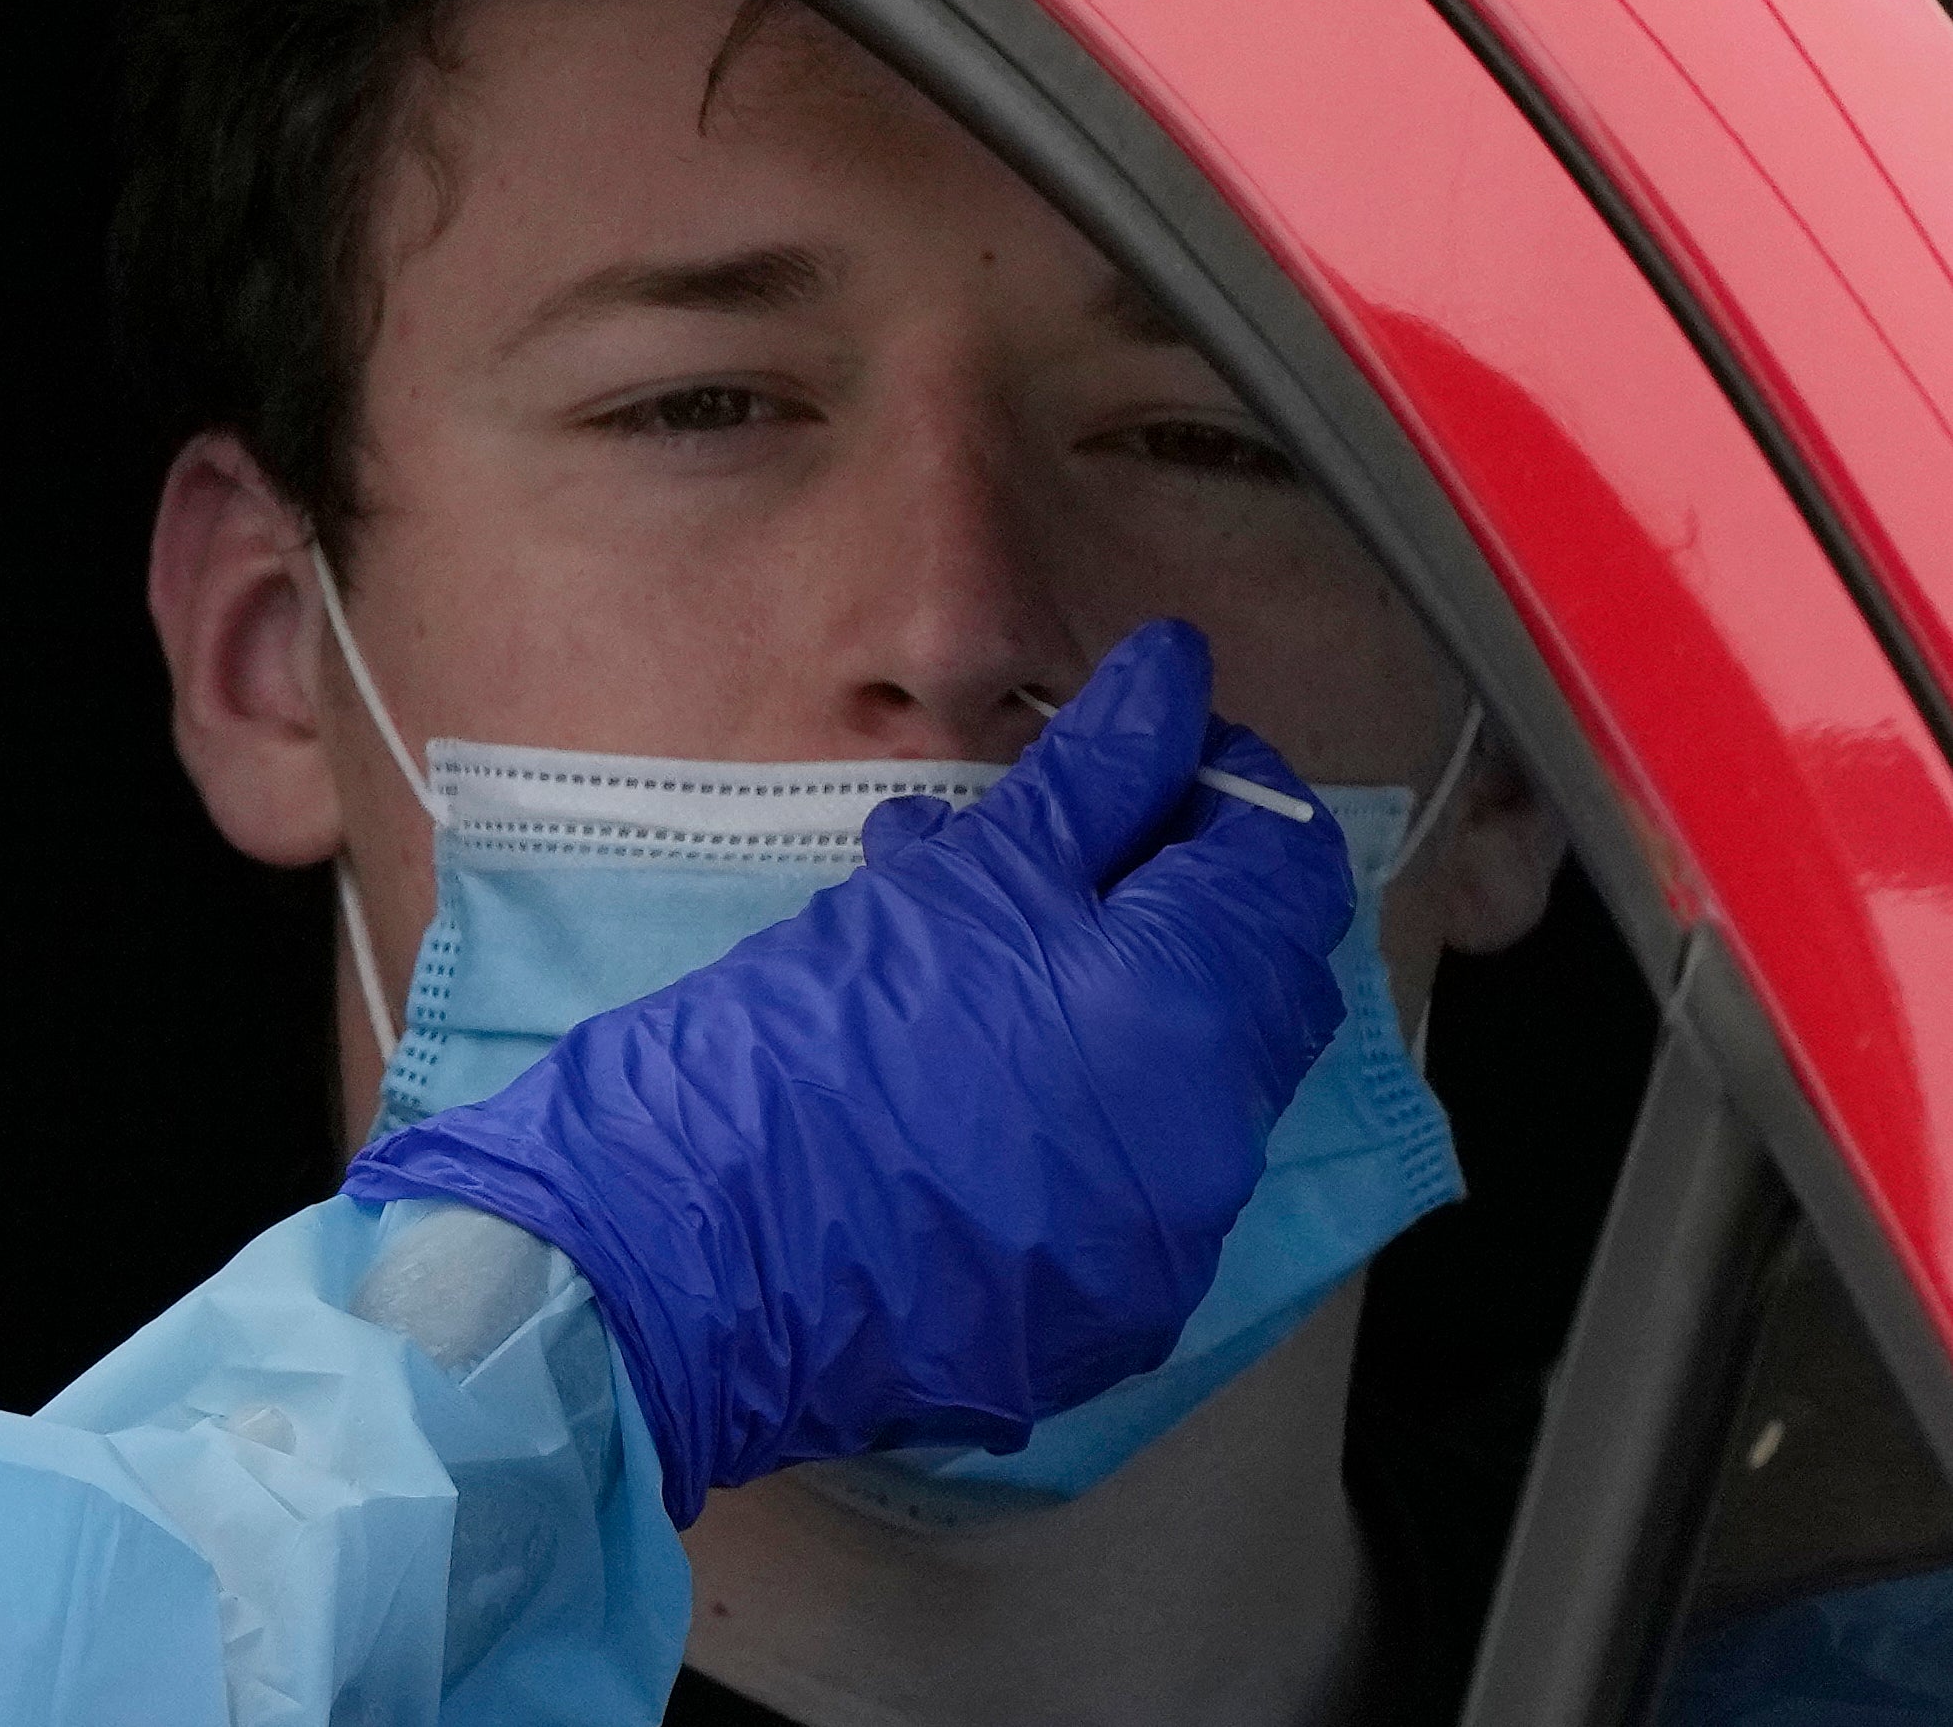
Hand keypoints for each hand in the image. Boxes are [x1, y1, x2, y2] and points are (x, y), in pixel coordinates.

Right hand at [341, 620, 1350, 1523]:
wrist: (692, 1257)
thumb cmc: (817, 1038)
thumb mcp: (956, 883)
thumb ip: (1089, 780)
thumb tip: (1175, 672)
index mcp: (1196, 1015)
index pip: (1285, 870)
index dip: (1223, 790)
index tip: (1136, 751)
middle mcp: (1222, 1144)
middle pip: (1261, 978)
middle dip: (1178, 892)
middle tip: (1058, 838)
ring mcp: (1169, 1242)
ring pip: (1190, 1073)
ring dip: (1118, 990)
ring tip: (975, 946)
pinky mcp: (1102, 1307)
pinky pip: (1129, 1167)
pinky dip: (1077, 1096)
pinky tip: (962, 1070)